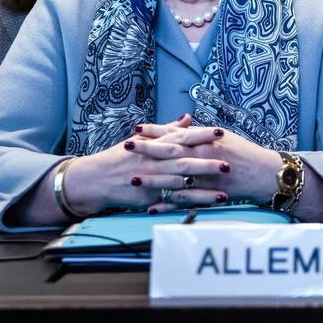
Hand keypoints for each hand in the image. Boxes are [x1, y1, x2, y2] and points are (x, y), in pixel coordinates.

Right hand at [62, 117, 230, 214]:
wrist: (95, 179)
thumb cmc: (120, 157)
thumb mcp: (142, 139)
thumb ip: (167, 130)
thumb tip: (187, 118)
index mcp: (154, 145)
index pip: (180, 138)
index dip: (200, 135)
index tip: (220, 132)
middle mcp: (154, 162)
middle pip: (183, 161)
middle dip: (207, 162)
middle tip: (228, 162)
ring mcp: (151, 181)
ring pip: (180, 185)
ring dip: (203, 187)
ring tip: (225, 188)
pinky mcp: (148, 199)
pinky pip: (172, 202)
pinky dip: (190, 203)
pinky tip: (207, 204)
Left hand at [132, 125, 280, 213]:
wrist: (265, 174)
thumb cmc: (246, 154)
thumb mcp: (224, 138)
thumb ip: (202, 134)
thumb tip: (184, 127)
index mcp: (207, 140)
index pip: (176, 133)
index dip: (156, 131)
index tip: (137, 129)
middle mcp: (204, 156)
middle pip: (170, 153)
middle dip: (147, 150)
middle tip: (126, 147)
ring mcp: (205, 177)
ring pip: (174, 178)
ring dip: (152, 179)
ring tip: (132, 179)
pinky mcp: (209, 194)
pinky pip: (185, 201)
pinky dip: (168, 205)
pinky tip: (151, 208)